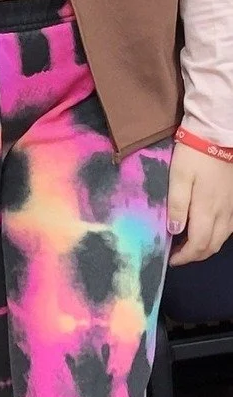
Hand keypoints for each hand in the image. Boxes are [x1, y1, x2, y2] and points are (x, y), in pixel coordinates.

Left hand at [167, 141, 232, 264]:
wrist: (216, 137)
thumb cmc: (193, 155)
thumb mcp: (178, 176)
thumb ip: (177, 204)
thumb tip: (175, 230)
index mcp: (206, 209)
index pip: (198, 244)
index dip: (185, 256)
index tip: (170, 260)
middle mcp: (222, 214)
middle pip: (212, 246)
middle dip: (194, 255)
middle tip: (177, 255)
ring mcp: (231, 208)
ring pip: (222, 239)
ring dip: (206, 247)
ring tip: (187, 246)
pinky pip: (228, 228)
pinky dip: (216, 237)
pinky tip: (205, 231)